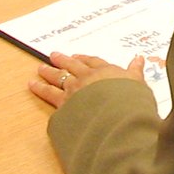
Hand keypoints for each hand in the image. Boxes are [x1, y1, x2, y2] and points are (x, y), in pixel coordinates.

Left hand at [29, 51, 146, 109]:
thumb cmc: (129, 102)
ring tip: (39, 69)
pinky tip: (34, 86)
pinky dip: (40, 89)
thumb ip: (135, 71)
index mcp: (105, 72)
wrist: (114, 117)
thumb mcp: (138, 84)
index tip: (77, 56)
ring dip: (48, 73)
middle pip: (72, 66)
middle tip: (53, 56)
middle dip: (62, 61)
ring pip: (58, 78)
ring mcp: (74, 91)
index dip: (84, 59)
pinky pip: (49, 95)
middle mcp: (87, 79)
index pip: (93, 62)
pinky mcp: (63, 105)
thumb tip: (139, 58)